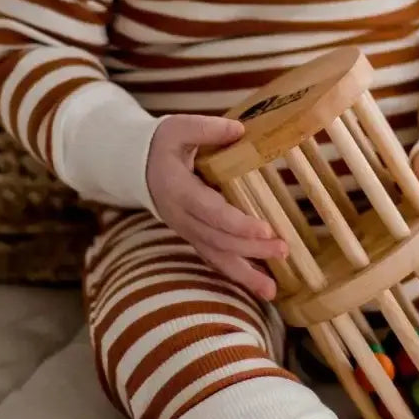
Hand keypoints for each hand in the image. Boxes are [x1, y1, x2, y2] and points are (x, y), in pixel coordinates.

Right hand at [146, 114, 288, 298]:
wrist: (136, 167)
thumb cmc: (161, 145)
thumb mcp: (178, 127)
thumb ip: (206, 129)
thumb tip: (239, 132)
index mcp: (179, 190)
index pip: (211, 212)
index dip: (237, 223)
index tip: (265, 229)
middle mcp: (181, 217)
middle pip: (218, 240)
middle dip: (250, 249)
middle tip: (282, 250)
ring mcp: (186, 230)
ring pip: (216, 257)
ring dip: (244, 274)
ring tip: (271, 291)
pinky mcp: (193, 236)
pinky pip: (215, 259)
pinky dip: (236, 274)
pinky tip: (258, 286)